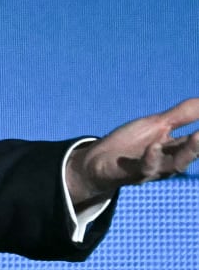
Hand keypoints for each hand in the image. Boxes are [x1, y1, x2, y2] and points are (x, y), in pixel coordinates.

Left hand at [66, 98, 198, 208]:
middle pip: (190, 153)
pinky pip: (145, 167)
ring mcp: (153, 168)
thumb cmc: (131, 142)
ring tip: (198, 136)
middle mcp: (170, 161)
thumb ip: (182, 115)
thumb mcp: (157, 124)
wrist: (100, 161)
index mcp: (177, 149)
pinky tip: (155, 147)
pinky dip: (151, 158)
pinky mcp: (133, 172)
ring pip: (175, 163)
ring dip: (189, 151)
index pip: (197, 139)